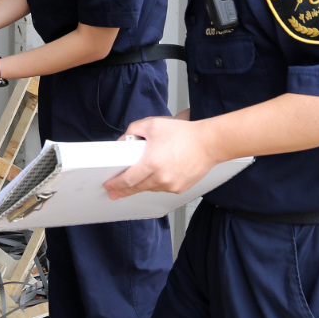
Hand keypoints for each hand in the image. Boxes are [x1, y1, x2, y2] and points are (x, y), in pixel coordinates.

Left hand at [103, 116, 219, 199]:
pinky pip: (163, 188)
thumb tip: (122, 142)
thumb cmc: (184, 134)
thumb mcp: (153, 125)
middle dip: (123, 190)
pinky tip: (159, 174)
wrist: (209, 143)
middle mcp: (162, 177)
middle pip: (137, 188)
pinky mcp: (180, 188)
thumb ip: (133, 130)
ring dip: (142, 184)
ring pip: (150, 188)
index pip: (128, 179)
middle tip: (115, 192)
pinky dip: (157, 183)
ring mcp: (172, 185)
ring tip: (139, 177)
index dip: (116, 184)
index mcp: (152, 162)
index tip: (109, 185)